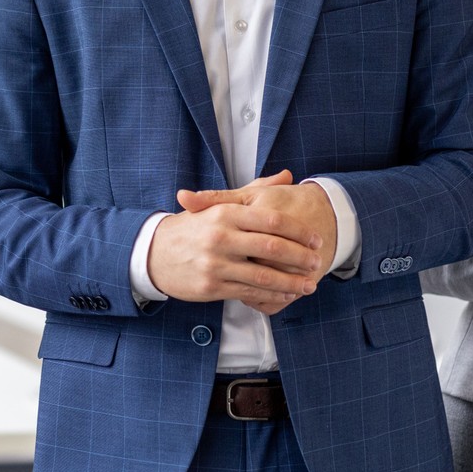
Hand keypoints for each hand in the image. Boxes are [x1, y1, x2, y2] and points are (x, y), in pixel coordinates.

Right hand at [146, 170, 324, 314]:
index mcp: (226, 213)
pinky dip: (272, 295)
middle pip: (272, 247)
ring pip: (264, 275)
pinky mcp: (212, 286)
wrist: (154, 253)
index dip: (299, 231)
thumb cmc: (192, 228)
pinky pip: (250, 292)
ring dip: (291, 282)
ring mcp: (216, 263)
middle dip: (301, 257)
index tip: (316, 238)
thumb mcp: (219, 205)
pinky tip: (286, 294)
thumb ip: (255, 190)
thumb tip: (286, 176)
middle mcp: (221, 237)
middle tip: (317, 261)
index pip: (272, 219)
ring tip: (309, 284)